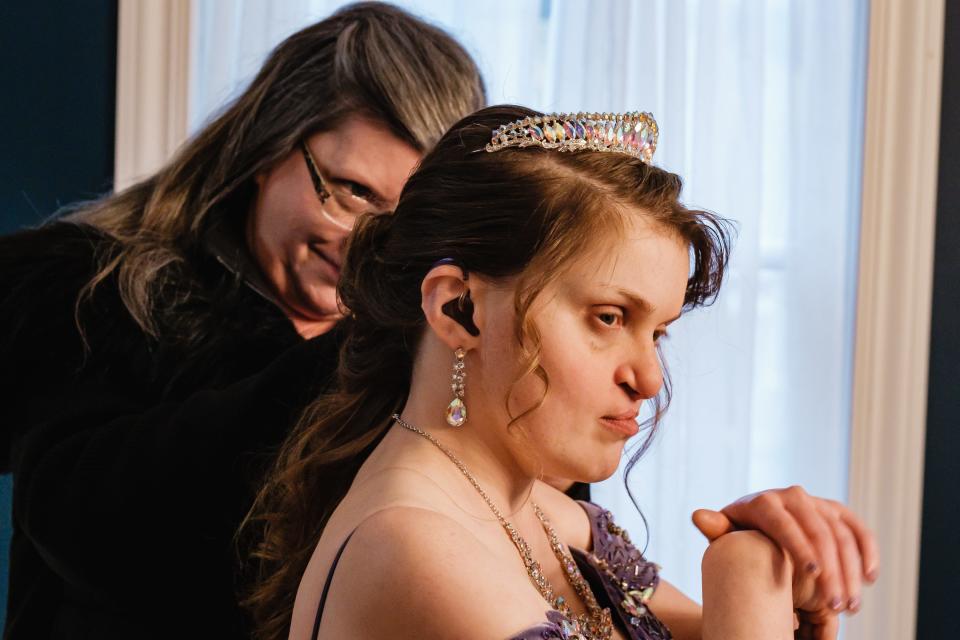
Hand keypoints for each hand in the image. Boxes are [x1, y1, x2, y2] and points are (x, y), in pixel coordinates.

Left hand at [691, 486, 878, 617]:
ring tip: (851, 604)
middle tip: (836, 605)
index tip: (814, 575)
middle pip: (819, 532)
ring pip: (842, 534)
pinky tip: (870, 578)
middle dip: (832, 570)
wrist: (755, 519)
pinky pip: (857, 529)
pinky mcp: (835, 510)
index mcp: (763, 502)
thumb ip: (715, 528)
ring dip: (852, 569)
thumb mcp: (724, 533)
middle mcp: (792, 496)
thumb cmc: (738, 533)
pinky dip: (867, 551)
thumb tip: (699, 516)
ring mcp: (816, 502)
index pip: (784, 524)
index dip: (800, 547)